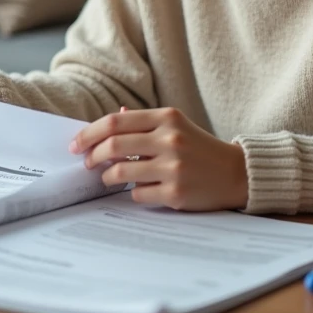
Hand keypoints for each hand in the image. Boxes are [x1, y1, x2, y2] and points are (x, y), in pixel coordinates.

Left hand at [70, 107, 248, 211]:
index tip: (76, 143)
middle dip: (92, 155)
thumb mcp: (175, 125)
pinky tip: (141, 189)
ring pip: (120, 173)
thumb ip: (144, 121)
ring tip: (109, 177)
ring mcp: (173, 168)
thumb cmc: (199, 148)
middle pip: (112, 146)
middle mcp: (170, 140)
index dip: (89, 133)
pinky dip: (132, 193)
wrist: (235, 173)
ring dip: (107, 177)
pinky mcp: (175, 193)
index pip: (115, 122)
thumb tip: (111, 117)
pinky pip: (137, 194)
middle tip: (86, 162)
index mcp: (167, 118)